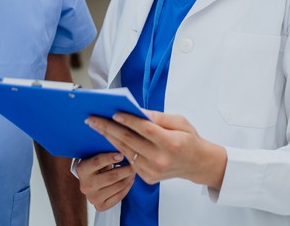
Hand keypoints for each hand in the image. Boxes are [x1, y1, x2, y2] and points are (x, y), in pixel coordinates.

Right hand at [76, 152, 135, 211]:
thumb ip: (106, 154)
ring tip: (134, 171)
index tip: (122, 154)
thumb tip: (124, 151)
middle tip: (135, 164)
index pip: (98, 162)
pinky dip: (127, 187)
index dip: (111, 157)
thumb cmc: (96, 166)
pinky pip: (119, 196)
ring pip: (117, 186)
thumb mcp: (96, 157)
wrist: (89, 184)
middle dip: (126, 169)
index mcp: (82, 170)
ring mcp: (92, 198)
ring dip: (129, 178)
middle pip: (111, 176)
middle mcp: (85, 185)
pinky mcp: (100, 206)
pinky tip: (130, 180)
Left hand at [85, 110, 226, 189]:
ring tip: (96, 126)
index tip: (114, 112)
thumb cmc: (189, 140)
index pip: (145, 129)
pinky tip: (109, 138)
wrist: (196, 164)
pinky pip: (129, 160)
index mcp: (171, 143)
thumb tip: (138, 111)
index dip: (129, 120)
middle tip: (93, 118)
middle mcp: (160, 159)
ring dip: (109, 137)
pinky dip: (118, 148)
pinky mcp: (147, 177)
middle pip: (130, 141)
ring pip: (125, 151)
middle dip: (109, 128)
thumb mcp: (180, 122)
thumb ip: (159, 117)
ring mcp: (153, 171)